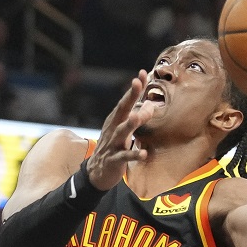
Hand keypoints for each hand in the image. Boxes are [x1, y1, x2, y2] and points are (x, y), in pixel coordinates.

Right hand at [87, 70, 153, 189]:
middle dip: (129, 97)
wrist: (96, 173)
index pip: (126, 101)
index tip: (143, 73)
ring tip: (139, 116)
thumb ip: (137, 117)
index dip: (134, 89)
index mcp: (115, 120)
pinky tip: (144, 154)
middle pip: (121, 111)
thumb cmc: (113, 148)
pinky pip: (124, 157)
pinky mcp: (114, 160)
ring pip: (122, 132)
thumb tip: (150, 104)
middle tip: (137, 83)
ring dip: (130, 123)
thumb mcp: (125, 131)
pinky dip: (133, 155)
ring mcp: (113, 144)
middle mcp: (113, 129)